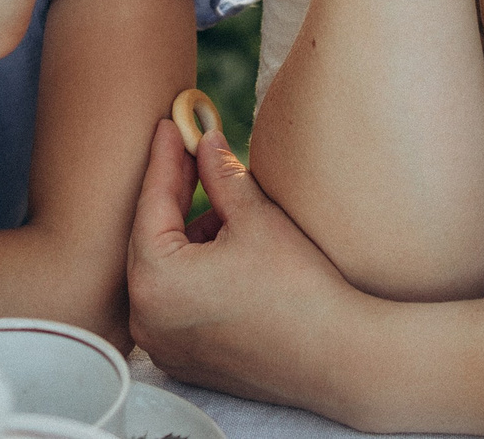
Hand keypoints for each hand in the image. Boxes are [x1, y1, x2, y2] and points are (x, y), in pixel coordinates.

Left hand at [128, 120, 368, 418]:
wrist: (337, 357)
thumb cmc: (297, 288)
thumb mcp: (255, 218)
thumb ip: (220, 173)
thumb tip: (205, 140)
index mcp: (155, 281)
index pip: (151, 203)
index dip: (164, 158)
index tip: (171, 124)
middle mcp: (146, 318)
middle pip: (151, 238)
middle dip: (174, 195)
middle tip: (191, 152)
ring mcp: (164, 344)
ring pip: (165, 270)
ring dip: (187, 235)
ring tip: (223, 205)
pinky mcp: (185, 359)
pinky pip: (176, 301)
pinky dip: (192, 271)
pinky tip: (224, 247)